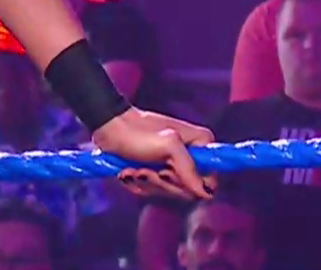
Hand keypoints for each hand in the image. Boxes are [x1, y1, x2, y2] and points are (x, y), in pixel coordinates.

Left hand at [90, 108, 215, 199]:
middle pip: (187, 191)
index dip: (191, 184)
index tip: (169, 171)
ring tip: (134, 168)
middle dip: (162, 183)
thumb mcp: (168, 146)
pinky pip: (152, 191)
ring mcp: (171, 167)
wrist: (109, 128)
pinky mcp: (155, 174)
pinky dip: (137, 183)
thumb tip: (207, 193)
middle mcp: (190, 158)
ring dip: (146, 182)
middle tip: (145, 168)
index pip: (210, 180)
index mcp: (200, 145)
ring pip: (167, 193)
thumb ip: (189, 168)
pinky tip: (128, 171)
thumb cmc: (138, 132)